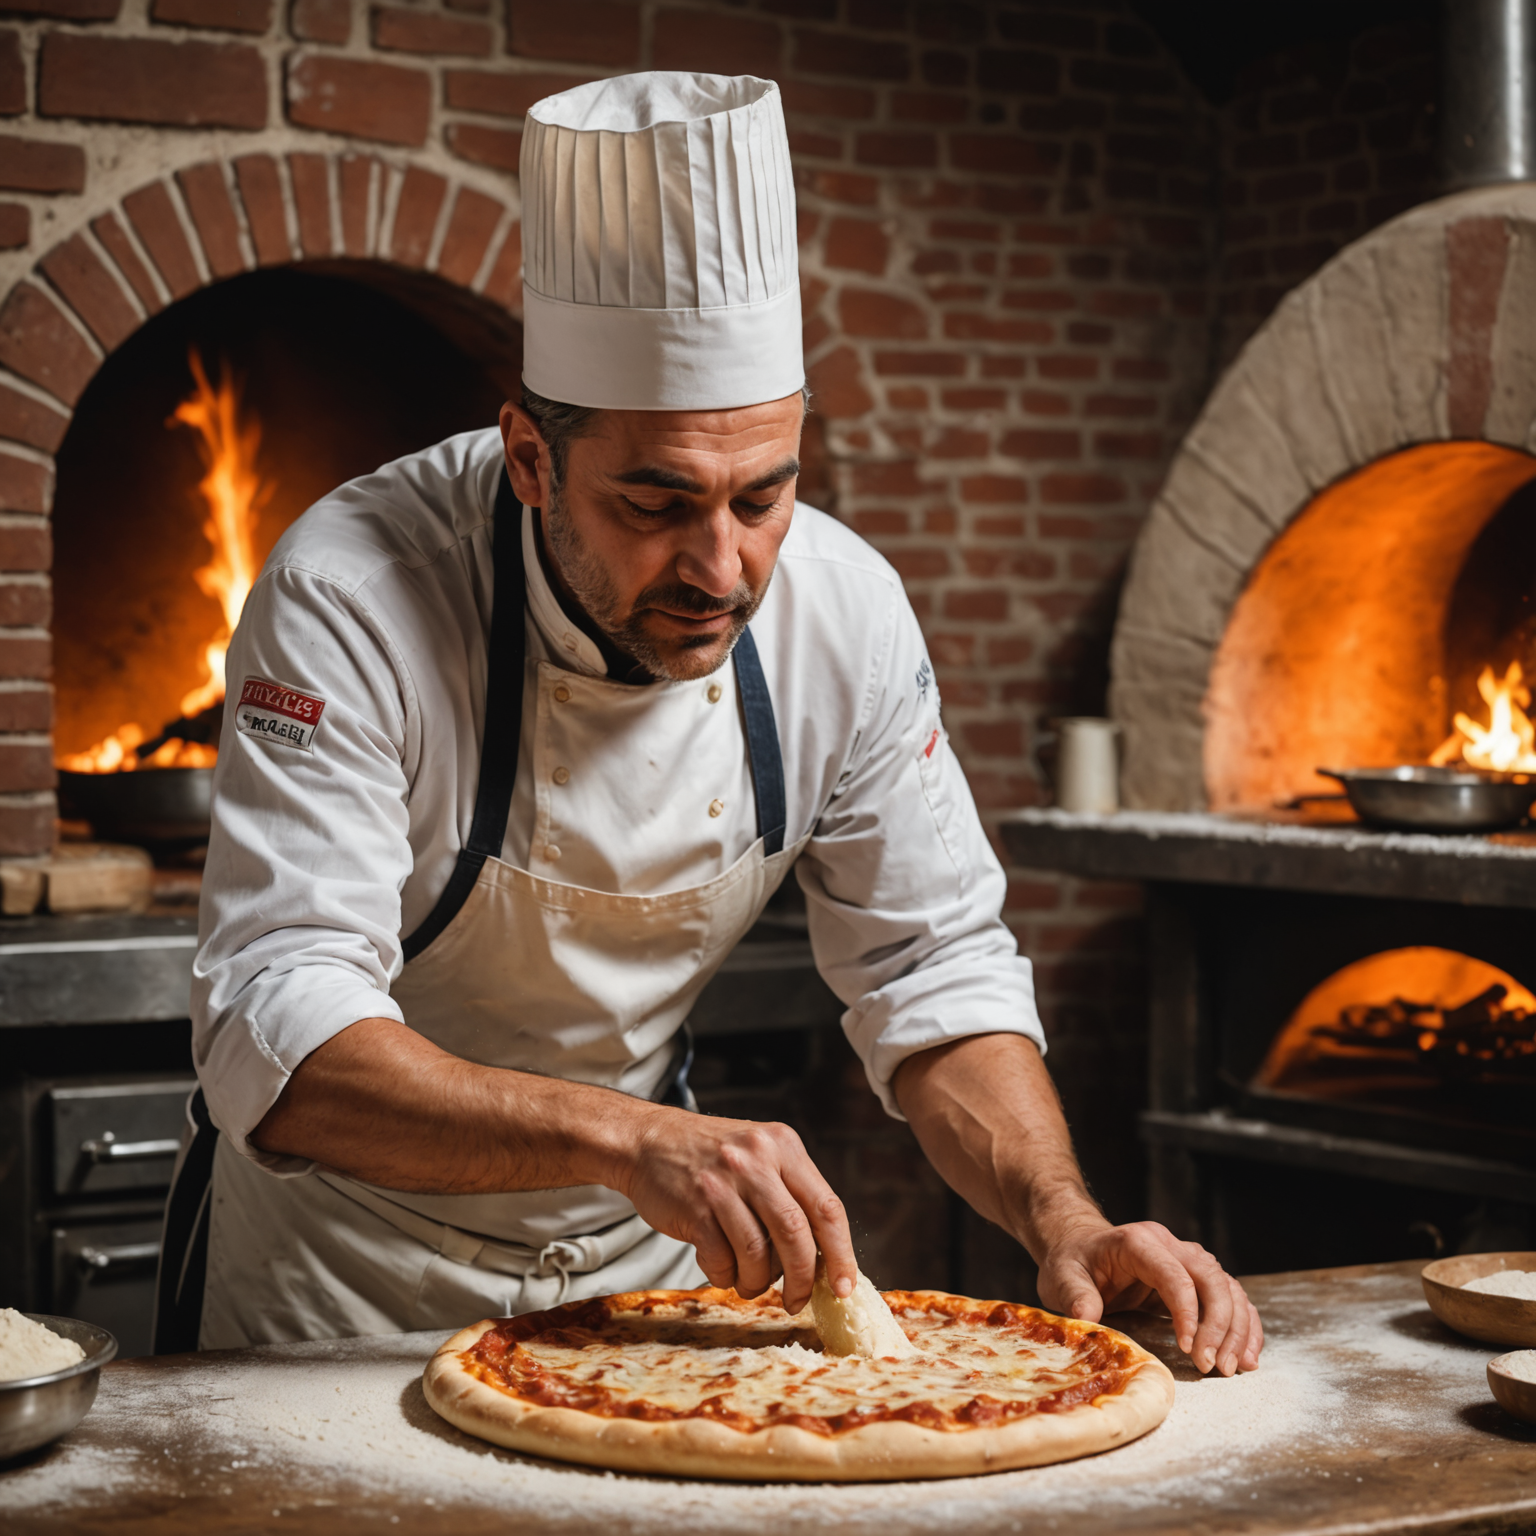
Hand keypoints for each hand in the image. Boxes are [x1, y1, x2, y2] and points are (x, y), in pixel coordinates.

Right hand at [617, 1107, 856, 1313]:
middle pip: (796, 1234)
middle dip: (802, 1279)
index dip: (841, 1254)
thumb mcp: (759, 1154)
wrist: (646, 1141)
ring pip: (758, 1253)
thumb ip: (790, 1193)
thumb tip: (825, 1259)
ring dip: (758, 1281)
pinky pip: (721, 1260)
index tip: (844, 1287)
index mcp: (783, 1145)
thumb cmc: (711, 1158)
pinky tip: (720, 1267)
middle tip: (797, 1301)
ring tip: (750, 1281)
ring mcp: (724, 1183)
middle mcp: (756, 1159)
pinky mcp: (695, 1207)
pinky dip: (725, 1275)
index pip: (827, 1207)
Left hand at [1037, 1219, 1263, 1375]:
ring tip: (1232, 1368)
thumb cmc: (1071, 1262)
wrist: (1079, 1247)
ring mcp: (1186, 1259)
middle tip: (1213, 1366)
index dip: (1188, 1312)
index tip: (1187, 1349)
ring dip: (1236, 1329)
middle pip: (1212, 1278)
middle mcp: (1169, 1246)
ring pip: (1228, 1287)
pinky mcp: (1194, 1279)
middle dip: (1219, 1325)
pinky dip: (1243, 1325)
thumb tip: (1088, 1315)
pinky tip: (1246, 1355)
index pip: (1176, 1274)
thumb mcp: (1062, 1276)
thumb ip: (1075, 1294)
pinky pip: (1231, 1297)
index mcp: (1138, 1242)